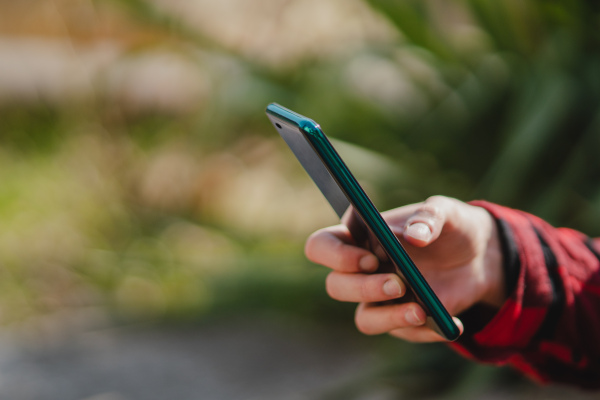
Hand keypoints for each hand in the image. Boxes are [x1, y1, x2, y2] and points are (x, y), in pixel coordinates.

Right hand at [305, 196, 503, 341]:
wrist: (479, 257)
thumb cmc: (450, 226)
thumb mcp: (447, 211)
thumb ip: (430, 216)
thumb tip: (414, 237)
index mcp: (358, 235)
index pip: (321, 246)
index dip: (336, 256)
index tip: (369, 258)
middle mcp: (361, 270)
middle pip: (336, 286)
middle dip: (364, 288)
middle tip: (398, 284)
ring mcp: (379, 298)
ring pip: (364, 319)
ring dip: (389, 318)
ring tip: (421, 311)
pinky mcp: (401, 320)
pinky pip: (402, 332)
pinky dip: (425, 330)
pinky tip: (450, 322)